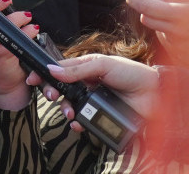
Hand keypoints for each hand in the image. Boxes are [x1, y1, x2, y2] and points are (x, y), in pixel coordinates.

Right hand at [43, 54, 160, 125]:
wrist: (155, 93)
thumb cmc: (132, 73)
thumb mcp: (103, 64)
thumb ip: (78, 69)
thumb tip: (53, 70)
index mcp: (85, 68)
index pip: (60, 70)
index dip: (45, 74)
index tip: (33, 79)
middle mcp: (87, 85)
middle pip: (62, 90)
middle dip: (53, 93)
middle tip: (52, 96)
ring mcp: (93, 101)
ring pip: (71, 107)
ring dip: (65, 110)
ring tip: (69, 112)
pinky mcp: (101, 116)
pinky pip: (84, 122)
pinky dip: (78, 124)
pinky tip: (77, 124)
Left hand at [127, 0, 188, 67]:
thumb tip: (154, 0)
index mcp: (186, 14)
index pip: (150, 8)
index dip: (137, 1)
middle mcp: (183, 33)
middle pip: (150, 21)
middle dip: (150, 12)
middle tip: (160, 6)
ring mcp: (184, 48)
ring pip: (159, 32)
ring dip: (165, 25)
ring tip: (187, 21)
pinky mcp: (185, 60)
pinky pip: (169, 45)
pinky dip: (174, 37)